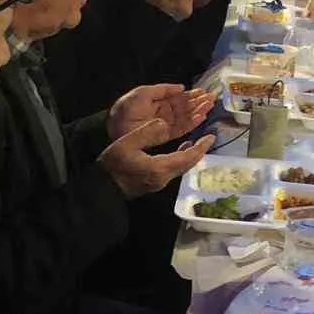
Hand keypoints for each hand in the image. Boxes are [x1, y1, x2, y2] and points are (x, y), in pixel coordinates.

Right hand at [99, 117, 215, 197]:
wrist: (103, 191)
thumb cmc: (112, 167)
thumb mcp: (127, 143)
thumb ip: (147, 133)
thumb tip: (163, 123)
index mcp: (159, 168)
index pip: (187, 157)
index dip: (201, 147)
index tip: (211, 137)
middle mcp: (164, 178)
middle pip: (188, 164)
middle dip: (199, 151)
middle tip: (207, 138)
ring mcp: (159, 182)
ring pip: (182, 168)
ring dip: (190, 155)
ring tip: (196, 142)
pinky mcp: (154, 183)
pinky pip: (174, 170)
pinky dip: (180, 159)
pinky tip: (178, 151)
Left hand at [109, 83, 215, 141]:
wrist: (115, 126)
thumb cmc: (126, 108)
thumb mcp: (143, 92)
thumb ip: (163, 89)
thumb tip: (182, 87)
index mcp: (159, 102)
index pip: (179, 98)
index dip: (192, 95)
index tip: (204, 91)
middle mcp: (165, 113)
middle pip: (186, 108)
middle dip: (199, 103)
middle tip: (212, 98)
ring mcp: (167, 124)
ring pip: (186, 117)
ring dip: (198, 111)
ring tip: (210, 105)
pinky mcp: (166, 135)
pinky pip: (182, 128)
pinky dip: (192, 122)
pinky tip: (201, 116)